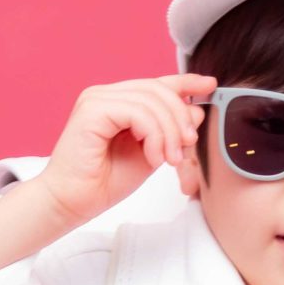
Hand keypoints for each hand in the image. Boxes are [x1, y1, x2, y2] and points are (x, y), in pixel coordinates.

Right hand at [41, 73, 217, 226]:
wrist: (73, 203)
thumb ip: (169, 133)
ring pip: (151, 101)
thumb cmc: (104, 182)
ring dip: (168, 133)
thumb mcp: (150, 154)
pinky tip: (152, 158)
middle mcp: (105, 95)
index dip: (185, 82)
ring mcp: (97, 99)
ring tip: (168, 160)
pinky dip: (153, 136)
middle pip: (158, 89)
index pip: (156, 84)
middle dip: (180, 118)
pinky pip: (137, 112)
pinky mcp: (92, 110)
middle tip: (187, 146)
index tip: (210, 85)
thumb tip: (196, 111)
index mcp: (118, 102)